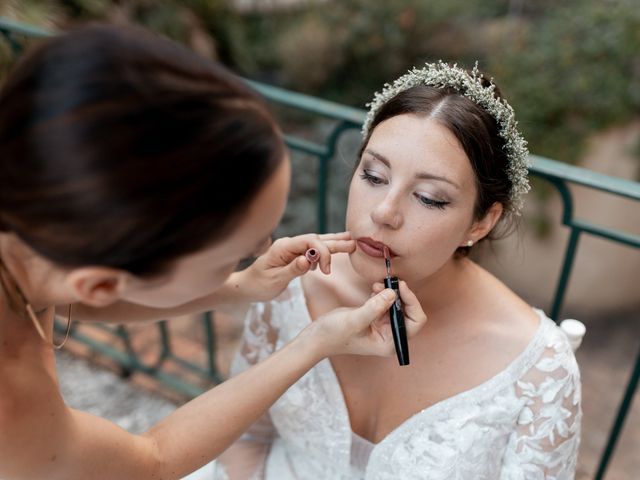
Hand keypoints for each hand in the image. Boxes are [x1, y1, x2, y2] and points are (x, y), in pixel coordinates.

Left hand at [236, 232, 354, 301]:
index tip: (326, 271)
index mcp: (284, 247)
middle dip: (335, 243)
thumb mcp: (274, 280)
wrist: (247, 286)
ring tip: (351, 241)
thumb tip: (308, 260)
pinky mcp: (294, 255)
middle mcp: (289, 244)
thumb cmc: (259, 284)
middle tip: (354, 244)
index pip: (310, 241)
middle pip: (316, 240)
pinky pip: (312, 250)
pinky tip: (337, 246)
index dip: (323, 252)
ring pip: (316, 243)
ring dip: (334, 243)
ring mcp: (292, 249)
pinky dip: (326, 249)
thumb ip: (292, 269)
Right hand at [302, 282, 427, 358]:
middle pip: (409, 312)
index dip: (412, 303)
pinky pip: (387, 302)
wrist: (317, 337)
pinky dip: (383, 293)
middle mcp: (390, 336)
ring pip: (398, 305)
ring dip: (391, 293)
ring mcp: (383, 327)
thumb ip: (375, 307)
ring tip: (378, 285)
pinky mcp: (375, 318)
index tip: (401, 287)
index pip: (415, 322)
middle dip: (401, 296)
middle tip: (390, 282)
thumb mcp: (354, 320)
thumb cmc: (333, 335)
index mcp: (390, 343)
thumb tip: (393, 292)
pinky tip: (374, 289)